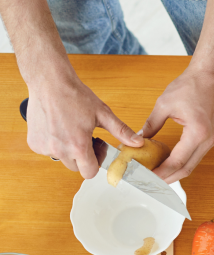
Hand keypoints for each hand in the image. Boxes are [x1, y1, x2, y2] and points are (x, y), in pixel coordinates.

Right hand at [25, 72, 142, 178]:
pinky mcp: (33, 142)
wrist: (49, 82)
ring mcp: (44, 147)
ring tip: (71, 130)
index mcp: (77, 146)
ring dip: (67, 150)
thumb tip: (138, 142)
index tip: (96, 149)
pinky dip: (54, 143)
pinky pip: (47, 151)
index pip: (88, 173)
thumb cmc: (75, 96)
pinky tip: (58, 127)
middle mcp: (59, 150)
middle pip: (76, 167)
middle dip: (82, 156)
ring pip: (61, 159)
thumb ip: (121, 131)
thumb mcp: (103, 114)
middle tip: (85, 137)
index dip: (95, 162)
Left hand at [141, 67, 213, 182]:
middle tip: (150, 183)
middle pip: (186, 169)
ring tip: (157, 176)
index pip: (177, 161)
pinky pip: (194, 157)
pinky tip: (168, 163)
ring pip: (191, 165)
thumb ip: (150, 126)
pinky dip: (181, 163)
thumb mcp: (163, 105)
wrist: (206, 78)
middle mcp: (207, 140)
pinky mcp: (209, 138)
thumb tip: (137, 140)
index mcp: (197, 133)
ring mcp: (210, 140)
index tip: (146, 177)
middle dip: (168, 178)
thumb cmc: (188, 87)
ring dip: (175, 172)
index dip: (161, 172)